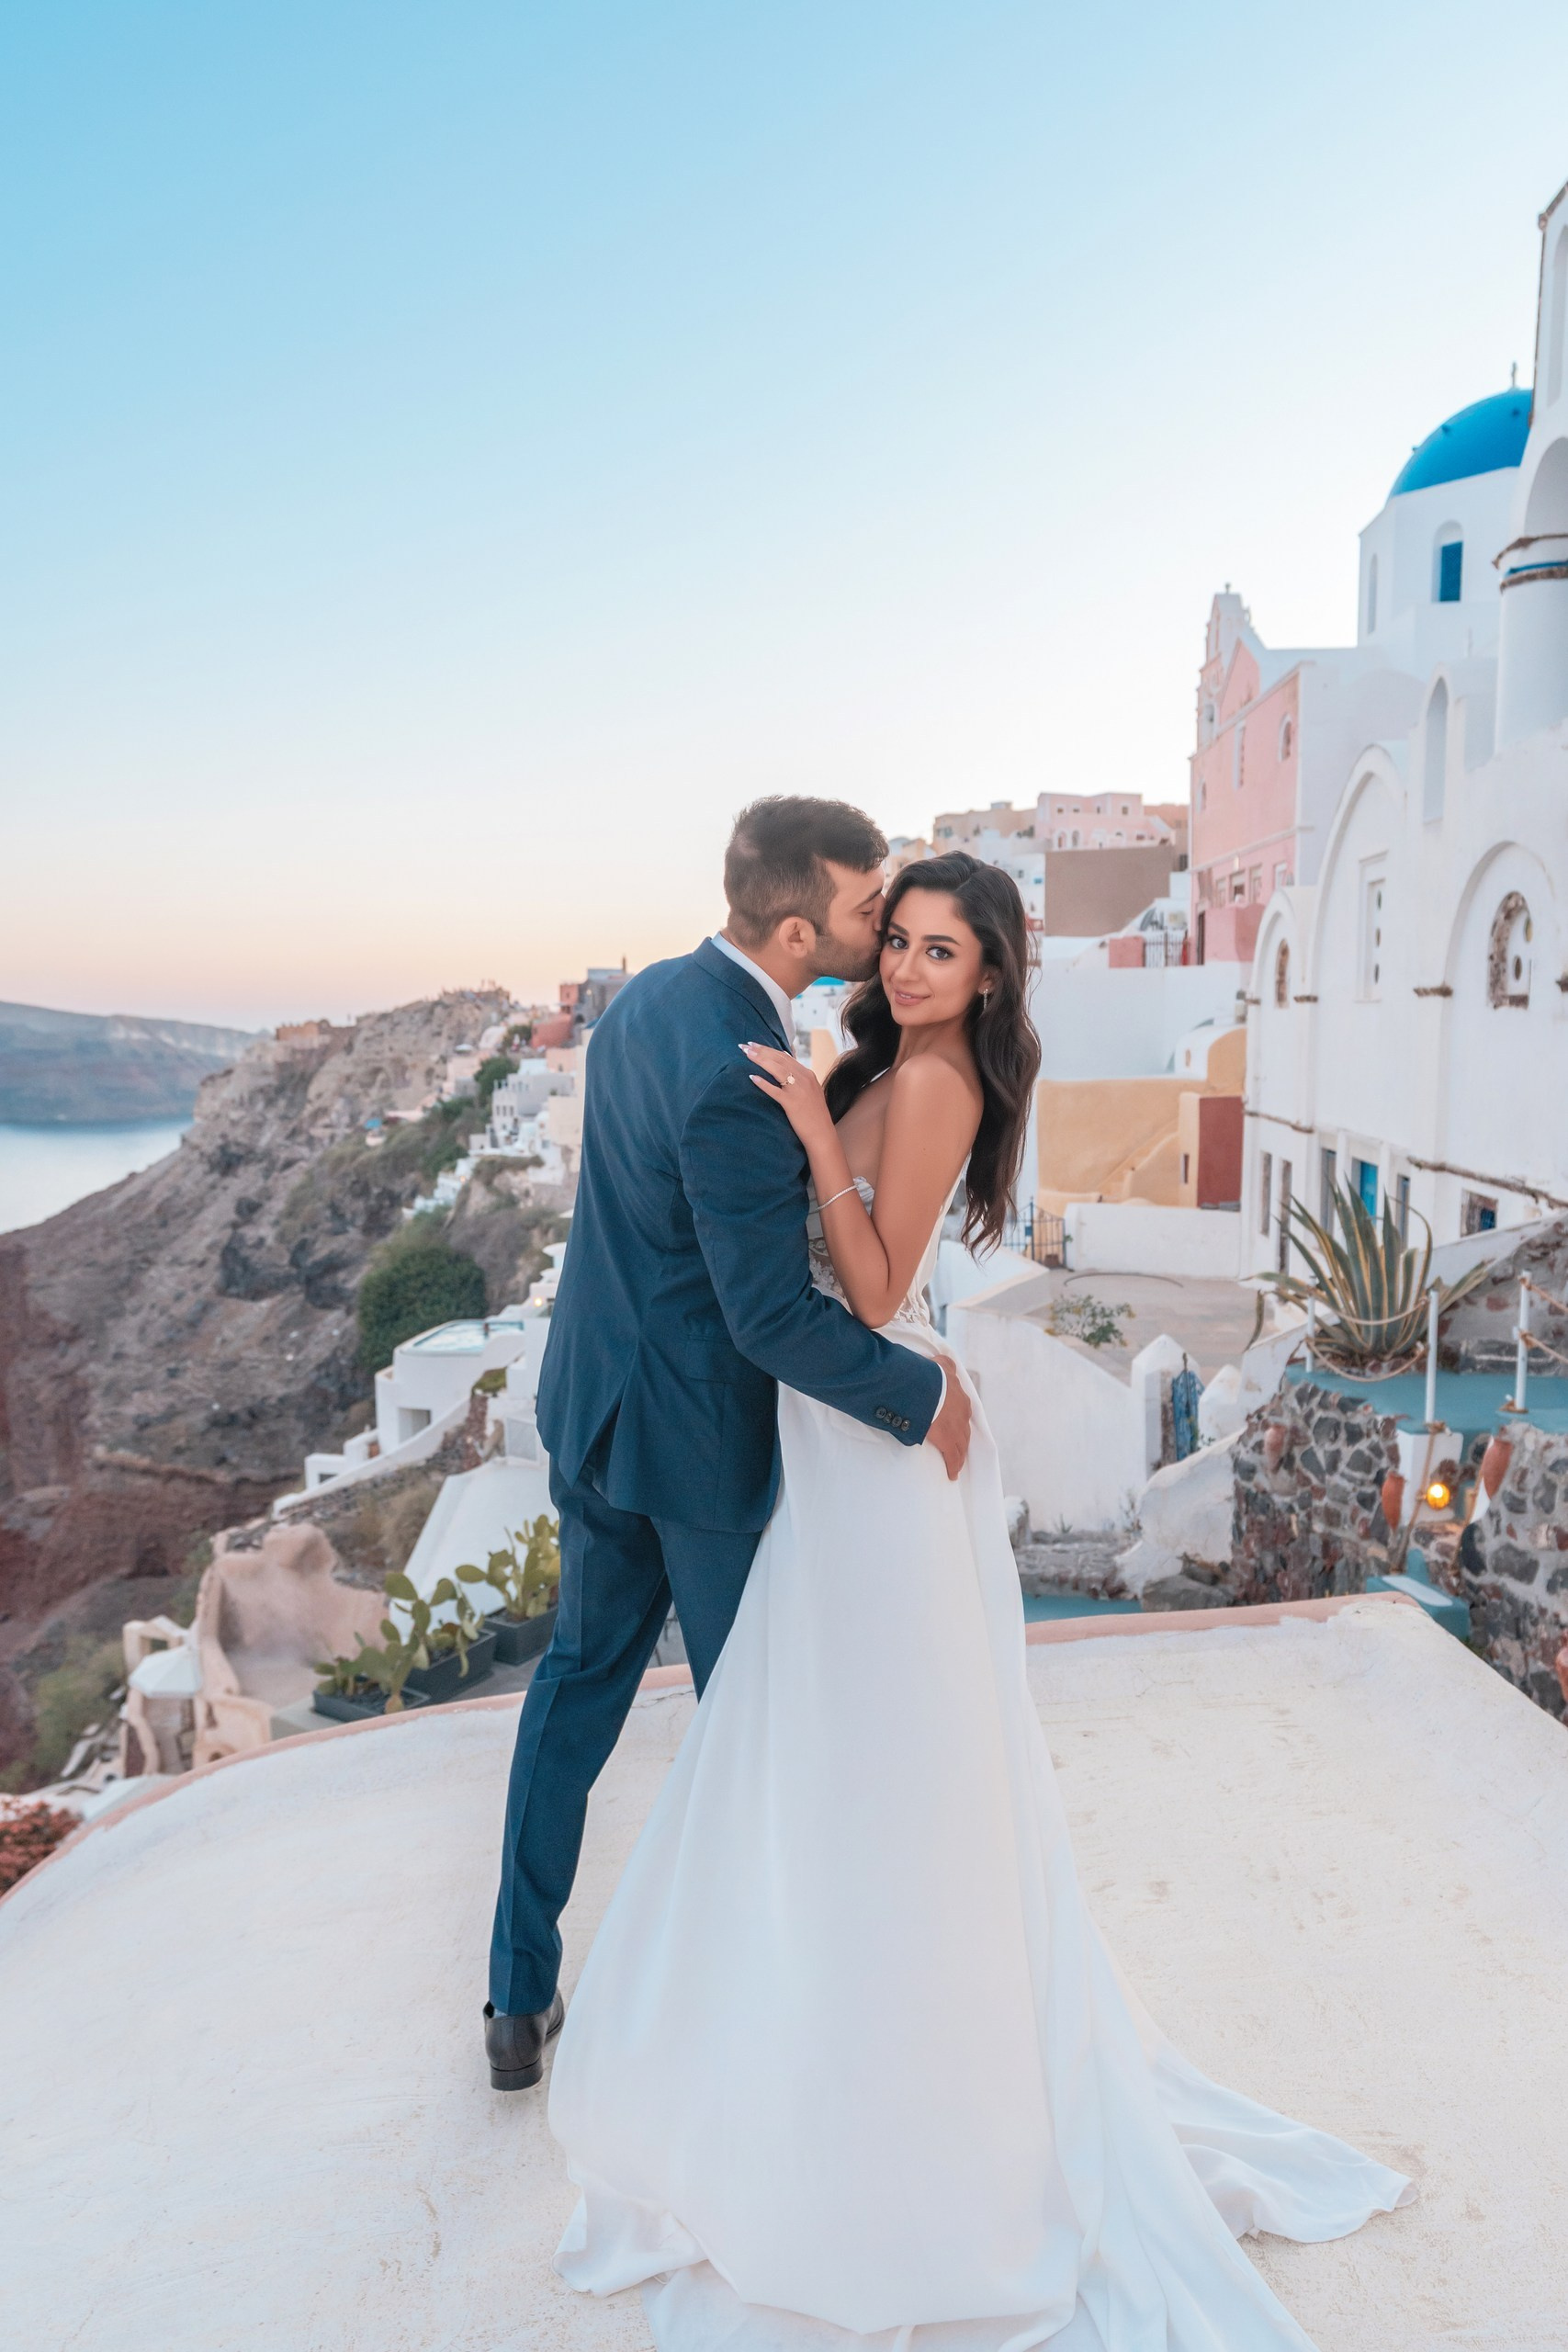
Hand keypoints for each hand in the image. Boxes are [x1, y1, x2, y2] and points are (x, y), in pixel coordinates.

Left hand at [741, 1041, 833, 1148]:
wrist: (822, 1133)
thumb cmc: (814, 1114)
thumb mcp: (810, 1090)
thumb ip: (799, 1076)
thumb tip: (786, 1059)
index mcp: (807, 1074)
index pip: (784, 1056)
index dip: (768, 1049)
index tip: (753, 1044)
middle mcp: (803, 1078)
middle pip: (779, 1059)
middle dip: (761, 1051)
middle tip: (745, 1045)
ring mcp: (798, 1090)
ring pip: (777, 1070)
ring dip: (760, 1060)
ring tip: (746, 1054)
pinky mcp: (792, 1103)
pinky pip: (775, 1091)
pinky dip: (763, 1083)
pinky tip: (752, 1077)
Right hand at [923, 1353, 971, 1480]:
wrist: (921, 1386)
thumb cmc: (924, 1373)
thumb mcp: (937, 1363)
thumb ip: (942, 1363)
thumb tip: (939, 1360)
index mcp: (959, 1393)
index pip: (961, 1409)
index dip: (957, 1418)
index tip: (953, 1425)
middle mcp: (962, 1410)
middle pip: (964, 1429)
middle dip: (960, 1438)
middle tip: (956, 1448)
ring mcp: (957, 1426)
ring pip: (961, 1444)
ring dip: (959, 1454)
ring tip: (955, 1464)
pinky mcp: (949, 1440)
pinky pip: (953, 1456)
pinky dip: (953, 1465)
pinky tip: (952, 1473)